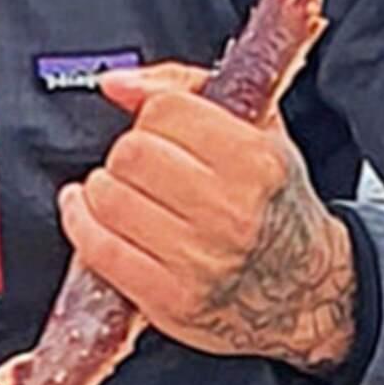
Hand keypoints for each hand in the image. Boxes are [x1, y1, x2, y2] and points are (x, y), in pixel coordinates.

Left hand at [57, 63, 358, 375]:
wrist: (302, 289)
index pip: (165, 112)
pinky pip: (99, 250)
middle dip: (124, 155)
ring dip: (98, 190)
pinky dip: (81, 225)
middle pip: (131, 155)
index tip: (155, 131)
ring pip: (109, 200)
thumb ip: (186, 91)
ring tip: (115, 191)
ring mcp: (198, 261)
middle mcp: (230, 212)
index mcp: (256, 162)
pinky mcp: (169, 300)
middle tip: (135, 167)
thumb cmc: (272, 205)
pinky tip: (86, 213)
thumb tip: (116, 84)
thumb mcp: (257, 132)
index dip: (151, 117)